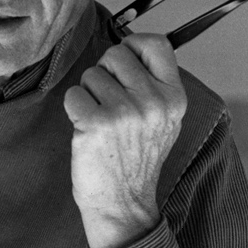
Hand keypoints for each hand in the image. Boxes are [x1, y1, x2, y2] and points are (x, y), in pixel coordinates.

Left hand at [62, 33, 186, 247]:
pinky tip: (86, 129)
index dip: (133, 45)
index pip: (156, 43)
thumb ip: (154, 86)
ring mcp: (125, 112)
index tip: (123, 64)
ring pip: (91, 75)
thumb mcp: (163, 121)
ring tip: (100, 121)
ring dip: (88, 95)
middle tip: (108, 102)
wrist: (123, 203)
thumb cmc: (137, 160)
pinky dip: (74, 109)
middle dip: (105, 73)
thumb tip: (130, 49)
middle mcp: (153, 102)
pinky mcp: (96, 123)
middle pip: (116, 54)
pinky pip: (73, 94)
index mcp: (174, 97)